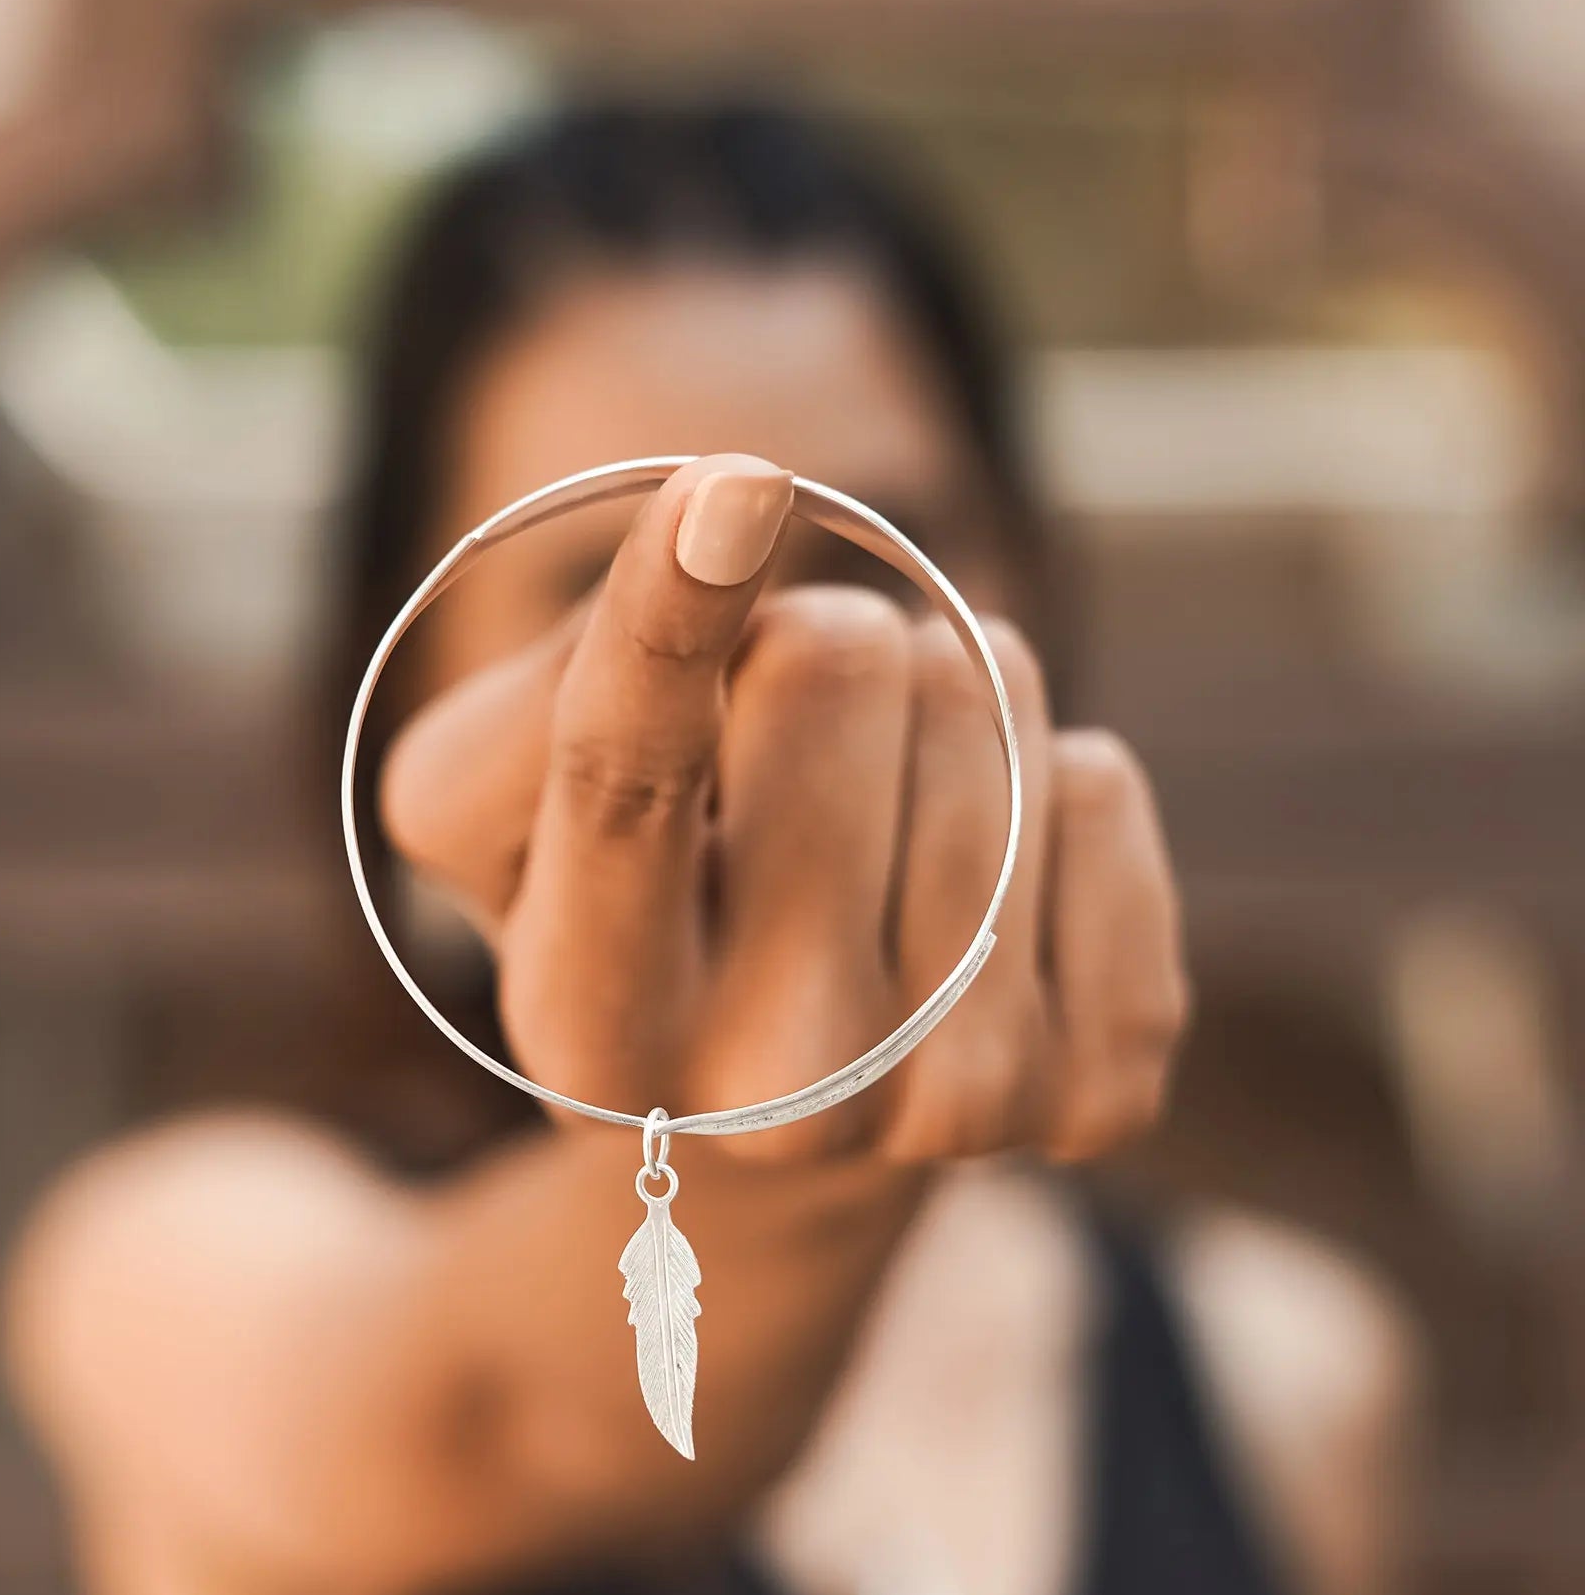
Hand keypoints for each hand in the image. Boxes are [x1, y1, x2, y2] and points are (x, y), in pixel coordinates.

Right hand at [382, 454, 1186, 1165]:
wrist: (787, 1091)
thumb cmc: (626, 900)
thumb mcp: (498, 806)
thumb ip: (559, 672)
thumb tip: (729, 516)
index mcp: (589, 1029)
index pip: (627, 787)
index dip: (669, 628)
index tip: (730, 486)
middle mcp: (771, 1096)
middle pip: (835, 669)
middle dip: (808, 643)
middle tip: (780, 752)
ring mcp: (950, 1108)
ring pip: (986, 702)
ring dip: (929, 705)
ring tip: (871, 815)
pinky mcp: (1095, 1084)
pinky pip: (1095, 786)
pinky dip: (1036, 780)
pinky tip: (977, 882)